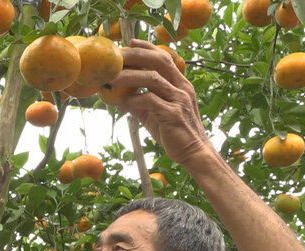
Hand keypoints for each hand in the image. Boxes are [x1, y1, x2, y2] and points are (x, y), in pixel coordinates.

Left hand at [110, 40, 211, 165]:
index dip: (147, 48)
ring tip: (111, 79)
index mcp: (180, 84)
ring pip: (152, 79)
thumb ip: (141, 103)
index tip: (129, 43)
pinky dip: (133, 100)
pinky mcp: (172, 115)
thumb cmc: (174, 132)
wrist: (193, 153)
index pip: (165, 57)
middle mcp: (182, 87)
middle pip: (159, 61)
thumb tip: (119, 98)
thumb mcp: (156, 113)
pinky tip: (121, 104)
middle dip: (135, 56)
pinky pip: (149, 101)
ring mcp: (179, 100)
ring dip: (128, 77)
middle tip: (115, 57)